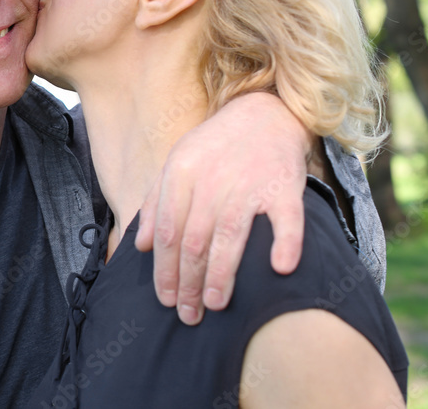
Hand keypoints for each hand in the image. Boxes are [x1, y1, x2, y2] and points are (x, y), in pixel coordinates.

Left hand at [134, 91, 312, 324]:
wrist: (264, 114)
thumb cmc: (214, 147)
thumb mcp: (176, 165)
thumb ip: (155, 203)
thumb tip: (140, 244)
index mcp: (180, 173)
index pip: (167, 231)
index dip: (164, 269)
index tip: (165, 299)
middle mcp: (211, 179)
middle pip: (194, 240)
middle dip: (188, 282)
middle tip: (188, 314)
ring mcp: (249, 183)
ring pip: (230, 236)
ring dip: (222, 275)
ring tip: (214, 304)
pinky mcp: (284, 187)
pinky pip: (286, 219)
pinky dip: (285, 243)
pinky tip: (279, 268)